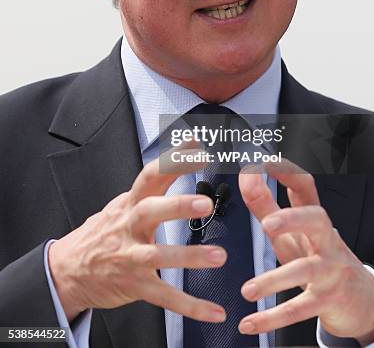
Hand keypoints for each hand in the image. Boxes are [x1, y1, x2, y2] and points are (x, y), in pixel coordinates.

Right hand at [48, 149, 226, 323]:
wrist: (68, 269)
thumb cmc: (105, 232)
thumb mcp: (125, 204)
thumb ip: (155, 184)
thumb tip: (182, 155)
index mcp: (131, 203)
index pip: (151, 175)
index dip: (173, 162)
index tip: (197, 150)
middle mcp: (130, 226)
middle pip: (151, 211)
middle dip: (177, 206)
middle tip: (205, 203)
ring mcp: (130, 257)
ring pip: (158, 255)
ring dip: (189, 256)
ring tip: (218, 256)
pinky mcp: (135, 285)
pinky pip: (165, 295)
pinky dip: (191, 305)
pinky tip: (213, 311)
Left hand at [238, 160, 373, 342]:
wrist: (356, 298)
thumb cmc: (316, 256)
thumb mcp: (291, 231)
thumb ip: (266, 204)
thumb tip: (246, 178)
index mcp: (314, 220)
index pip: (306, 188)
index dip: (288, 173)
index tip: (267, 163)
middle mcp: (325, 241)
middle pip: (317, 220)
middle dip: (293, 218)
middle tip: (267, 224)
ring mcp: (329, 270)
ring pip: (307, 270)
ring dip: (276, 280)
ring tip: (249, 290)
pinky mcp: (326, 300)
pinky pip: (299, 309)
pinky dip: (272, 318)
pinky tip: (249, 322)